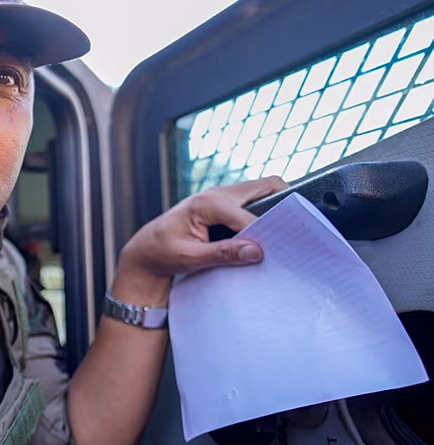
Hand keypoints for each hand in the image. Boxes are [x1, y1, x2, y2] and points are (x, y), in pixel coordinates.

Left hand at [112, 176, 288, 305]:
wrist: (146, 250)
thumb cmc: (163, 253)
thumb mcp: (191, 257)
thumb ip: (224, 254)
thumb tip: (257, 252)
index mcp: (207, 204)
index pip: (249, 217)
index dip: (268, 233)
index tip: (283, 250)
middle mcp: (216, 194)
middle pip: (266, 187)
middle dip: (284, 205)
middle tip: (298, 230)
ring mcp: (220, 196)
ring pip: (262, 192)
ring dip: (275, 209)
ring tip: (285, 234)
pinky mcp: (223, 204)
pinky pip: (252, 202)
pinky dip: (265, 212)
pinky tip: (268, 234)